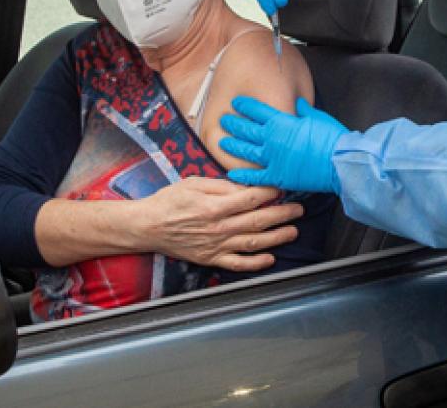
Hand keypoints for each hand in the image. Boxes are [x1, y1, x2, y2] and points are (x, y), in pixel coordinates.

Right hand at [133, 177, 303, 272]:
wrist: (148, 226)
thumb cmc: (169, 201)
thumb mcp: (193, 182)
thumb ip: (221, 185)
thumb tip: (245, 188)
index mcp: (215, 205)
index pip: (251, 198)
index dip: (270, 192)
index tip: (281, 187)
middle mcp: (219, 227)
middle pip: (259, 220)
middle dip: (283, 214)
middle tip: (299, 209)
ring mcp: (216, 245)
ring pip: (254, 243)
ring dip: (277, 237)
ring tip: (293, 231)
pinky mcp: (211, 259)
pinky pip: (238, 264)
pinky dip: (256, 263)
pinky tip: (270, 258)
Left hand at [220, 97, 346, 193]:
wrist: (340, 162)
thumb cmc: (332, 138)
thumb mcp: (317, 117)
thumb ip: (303, 110)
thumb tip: (297, 103)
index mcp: (281, 121)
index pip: (257, 110)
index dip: (245, 106)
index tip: (236, 103)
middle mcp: (272, 139)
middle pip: (246, 129)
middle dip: (233, 124)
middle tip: (223, 120)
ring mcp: (273, 159)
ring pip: (246, 151)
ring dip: (233, 146)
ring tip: (222, 142)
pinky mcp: (277, 176)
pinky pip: (255, 176)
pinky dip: (243, 175)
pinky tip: (232, 172)